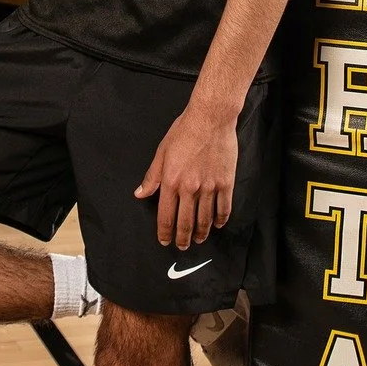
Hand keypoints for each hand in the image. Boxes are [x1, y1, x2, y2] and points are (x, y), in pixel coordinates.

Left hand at [134, 103, 238, 249]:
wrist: (210, 118)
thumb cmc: (184, 131)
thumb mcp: (162, 152)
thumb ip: (152, 177)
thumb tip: (140, 194)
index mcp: (171, 182)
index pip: (166, 216)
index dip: (165, 232)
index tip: (165, 240)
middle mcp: (190, 188)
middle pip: (186, 222)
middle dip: (183, 238)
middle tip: (183, 246)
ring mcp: (209, 187)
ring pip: (205, 219)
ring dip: (201, 232)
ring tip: (199, 239)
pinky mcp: (226, 182)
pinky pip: (224, 207)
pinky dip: (220, 219)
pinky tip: (217, 224)